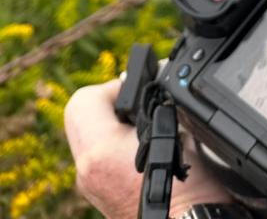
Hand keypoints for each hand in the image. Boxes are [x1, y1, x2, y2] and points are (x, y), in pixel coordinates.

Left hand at [65, 78, 232, 218]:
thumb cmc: (187, 190)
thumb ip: (161, 101)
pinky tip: (141, 147)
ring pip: (86, 135)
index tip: (137, 93)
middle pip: (79, 115)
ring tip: (143, 127)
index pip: (84, 100)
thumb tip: (159, 75)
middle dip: (109, 102)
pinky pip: (95, 153)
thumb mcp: (181, 132)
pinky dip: (112, 142)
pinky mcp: (98, 192)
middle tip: (138, 107)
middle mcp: (87, 169)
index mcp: (100, 151)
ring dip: (111, 122)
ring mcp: (89, 184)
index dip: (113, 87)